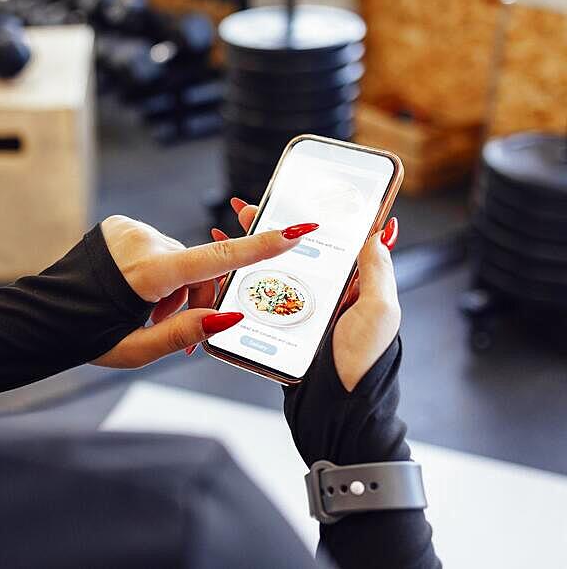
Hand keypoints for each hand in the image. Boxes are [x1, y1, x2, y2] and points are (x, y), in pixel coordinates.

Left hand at [91, 211, 319, 367]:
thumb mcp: (136, 349)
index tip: (295, 232)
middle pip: (196, 268)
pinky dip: (155, 270)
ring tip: (148, 315)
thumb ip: (184, 332)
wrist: (40, 315)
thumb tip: (228, 317)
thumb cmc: (86, 336)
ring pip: (176, 258)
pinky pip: (155, 247)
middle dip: (196, 297)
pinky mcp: (121, 225)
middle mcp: (141, 243)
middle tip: (176, 328)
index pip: (214, 259)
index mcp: (146, 275)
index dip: (260, 247)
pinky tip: (134, 292)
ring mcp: (130, 230)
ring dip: (172, 286)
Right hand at [228, 199, 400, 390]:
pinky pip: (256, 301)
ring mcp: (299, 313)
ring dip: (248, 252)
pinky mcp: (279, 331)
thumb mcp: (381, 312)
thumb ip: (378, 271)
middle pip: (294, 253)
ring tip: (227, 232)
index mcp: (352, 286)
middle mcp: (324, 296)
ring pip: (270, 273)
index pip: (332, 242)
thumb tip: (382, 231)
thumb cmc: (364, 365)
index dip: (314, 216)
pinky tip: (222, 273)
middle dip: (270, 228)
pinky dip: (237, 284)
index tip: (294, 192)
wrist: (338, 412)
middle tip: (248, 207)